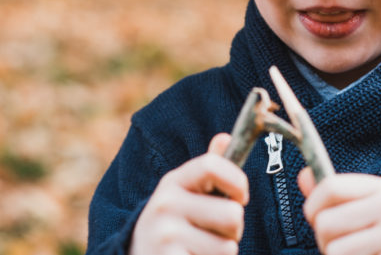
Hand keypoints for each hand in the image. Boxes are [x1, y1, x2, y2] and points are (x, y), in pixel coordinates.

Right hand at [130, 133, 248, 254]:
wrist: (139, 254)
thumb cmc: (174, 223)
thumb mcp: (185, 193)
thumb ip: (208, 169)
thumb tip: (225, 137)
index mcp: (173, 182)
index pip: (212, 166)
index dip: (238, 181)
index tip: (241, 197)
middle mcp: (165, 204)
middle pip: (233, 214)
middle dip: (234, 229)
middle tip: (214, 232)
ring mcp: (166, 235)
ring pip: (228, 246)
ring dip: (223, 251)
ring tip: (201, 248)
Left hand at [298, 168, 380, 254]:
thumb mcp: (368, 202)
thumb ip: (335, 192)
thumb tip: (303, 176)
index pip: (330, 187)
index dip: (312, 205)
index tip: (314, 216)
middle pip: (326, 223)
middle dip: (323, 238)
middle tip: (339, 242)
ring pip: (334, 251)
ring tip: (354, 253)